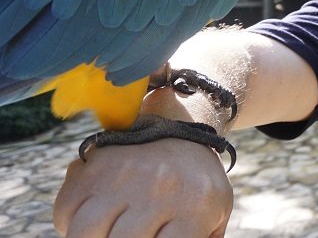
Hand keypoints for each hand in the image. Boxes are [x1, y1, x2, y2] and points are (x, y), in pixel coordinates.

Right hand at [53, 138, 232, 236]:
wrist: (181, 127)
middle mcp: (159, 187)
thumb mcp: (215, 212)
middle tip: (127, 234)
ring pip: (85, 231)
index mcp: (195, 204)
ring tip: (109, 230)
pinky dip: (70, 222)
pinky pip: (65, 211)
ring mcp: (125, 174)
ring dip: (94, 235)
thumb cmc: (196, 184)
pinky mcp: (95, 164)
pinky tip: (95, 217)